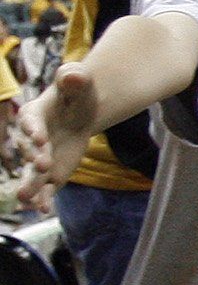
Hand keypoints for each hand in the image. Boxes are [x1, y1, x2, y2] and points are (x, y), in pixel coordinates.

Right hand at [15, 64, 99, 189]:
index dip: (33, 131)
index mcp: (33, 115)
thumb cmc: (76, 95)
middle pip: (30, 151)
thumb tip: (73, 75)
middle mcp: (32, 140)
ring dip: (30, 185)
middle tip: (43, 164)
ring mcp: (40, 158)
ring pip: (32, 174)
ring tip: (28, 199)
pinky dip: (43, 198)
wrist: (82, 113)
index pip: (30, 123)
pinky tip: (43, 209)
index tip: (39, 138)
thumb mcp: (77, 82)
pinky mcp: (51, 173)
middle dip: (35, 158)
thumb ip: (73, 78)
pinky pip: (45, 187)